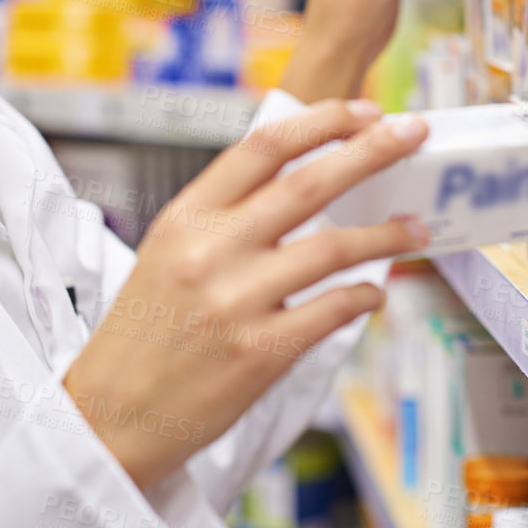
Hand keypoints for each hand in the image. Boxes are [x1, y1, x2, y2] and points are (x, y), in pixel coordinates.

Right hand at [62, 99, 430, 491]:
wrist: (111, 415)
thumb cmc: (142, 335)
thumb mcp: (165, 253)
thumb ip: (222, 216)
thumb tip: (296, 180)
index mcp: (185, 217)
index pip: (264, 145)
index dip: (322, 121)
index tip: (363, 112)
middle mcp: (212, 251)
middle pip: (311, 182)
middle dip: (374, 150)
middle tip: (413, 134)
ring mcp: (239, 302)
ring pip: (336, 247)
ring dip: (386, 233)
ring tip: (416, 228)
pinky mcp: (262, 353)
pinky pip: (335, 309)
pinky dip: (366, 295)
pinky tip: (374, 291)